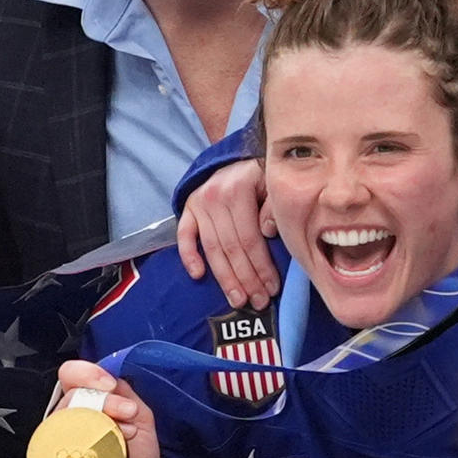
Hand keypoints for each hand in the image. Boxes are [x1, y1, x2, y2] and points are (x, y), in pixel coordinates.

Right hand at [171, 152, 273, 308]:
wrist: (235, 155)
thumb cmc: (260, 174)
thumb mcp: (272, 181)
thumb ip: (273, 206)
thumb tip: (268, 233)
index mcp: (239, 190)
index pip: (250, 239)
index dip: (261, 267)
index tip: (272, 288)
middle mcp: (215, 197)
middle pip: (231, 248)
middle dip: (246, 279)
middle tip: (258, 302)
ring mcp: (199, 204)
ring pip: (212, 249)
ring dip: (225, 278)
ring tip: (238, 299)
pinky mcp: (187, 208)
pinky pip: (184, 236)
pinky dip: (189, 256)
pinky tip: (198, 276)